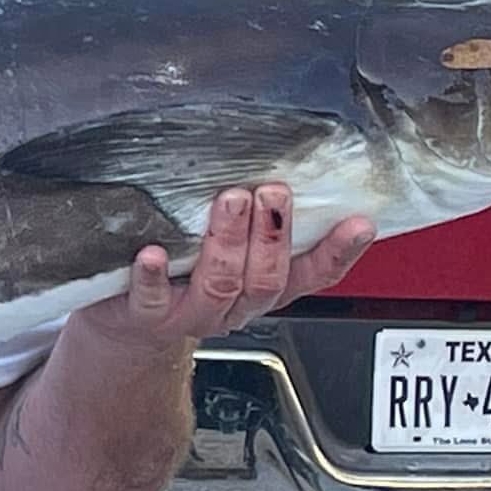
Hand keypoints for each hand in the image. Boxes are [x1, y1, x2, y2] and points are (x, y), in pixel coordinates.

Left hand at [78, 184, 375, 348]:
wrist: (131, 324)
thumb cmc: (184, 272)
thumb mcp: (232, 248)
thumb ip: (259, 220)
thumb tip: (291, 166)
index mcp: (263, 287)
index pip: (313, 274)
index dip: (339, 252)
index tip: (359, 222)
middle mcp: (234, 306)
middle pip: (265, 279)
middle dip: (273, 235)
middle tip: (273, 193)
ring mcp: (192, 314)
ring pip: (219, 285)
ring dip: (228, 242)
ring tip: (229, 202)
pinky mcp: (147, 316)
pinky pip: (152, 299)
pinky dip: (154, 276)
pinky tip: (153, 254)